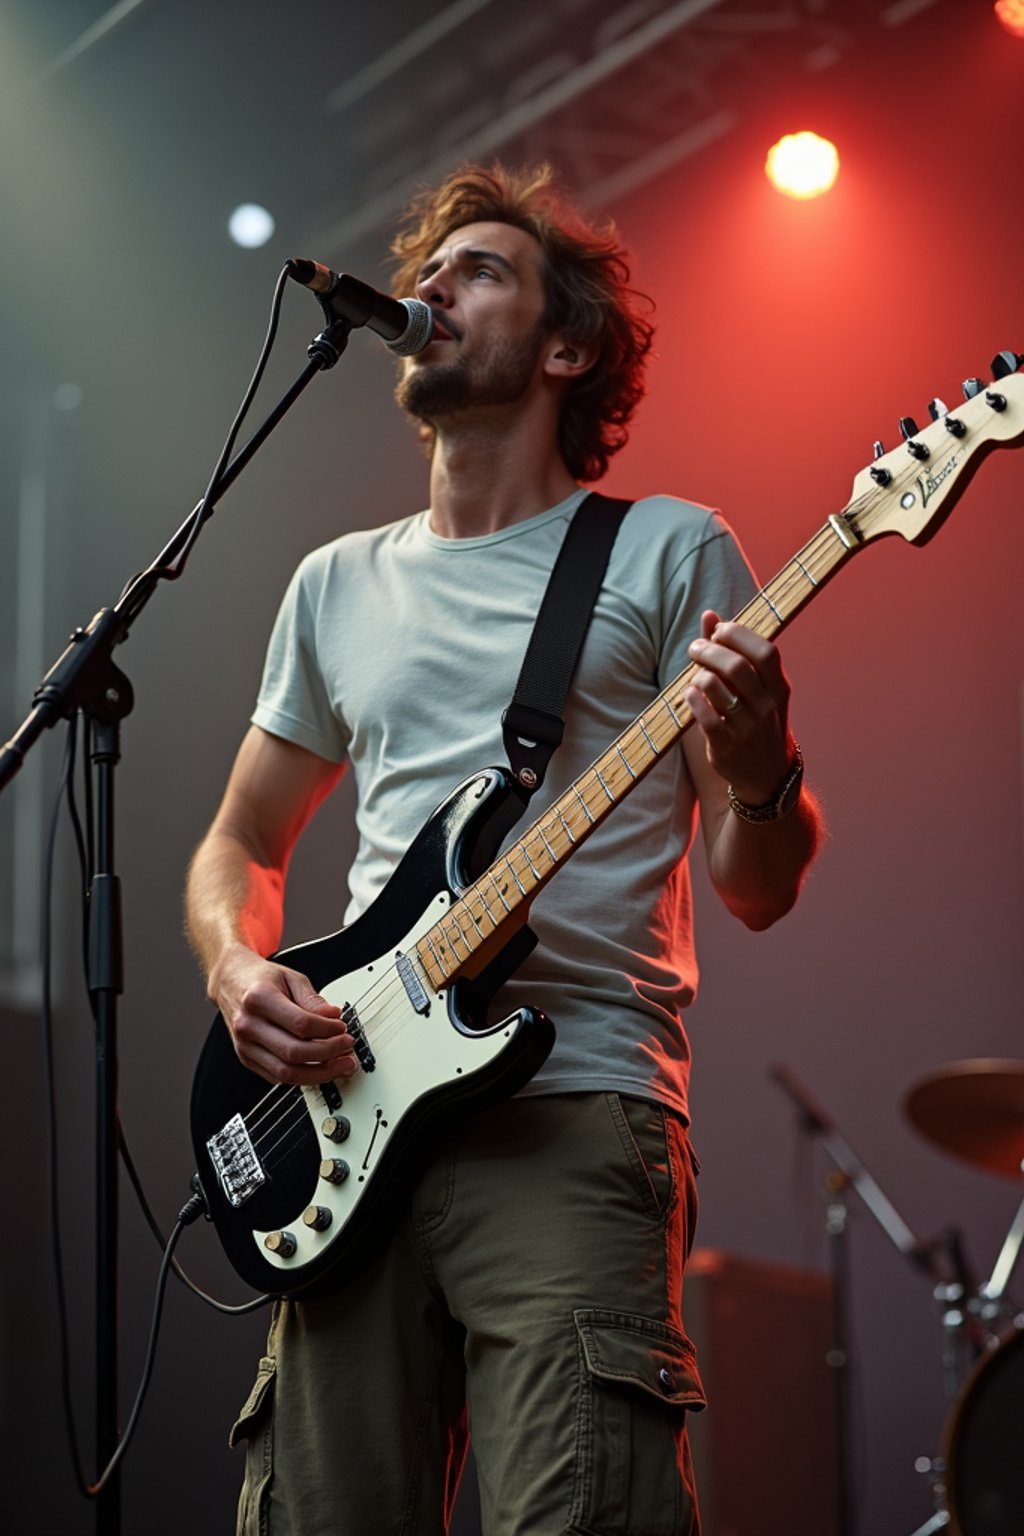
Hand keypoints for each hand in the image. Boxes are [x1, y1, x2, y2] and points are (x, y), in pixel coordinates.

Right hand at [208, 941, 356, 1085]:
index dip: (327, 1030)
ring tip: (339, 1065)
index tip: (342, 1028)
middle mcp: (248, 1025)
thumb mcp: (291, 977)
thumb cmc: (261, 979)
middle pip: (294, 1052)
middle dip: (328, 1054)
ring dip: (319, 1073)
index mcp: (259, 999)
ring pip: (286, 1073)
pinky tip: (318, 1068)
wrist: (231, 983)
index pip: (300, 1024)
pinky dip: (302, 1076)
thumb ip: (313, 999)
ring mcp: (245, 1045)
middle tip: (347, 1048)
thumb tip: (333, 1017)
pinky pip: (277, 1077)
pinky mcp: (246, 1059)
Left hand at [684, 610, 794, 803]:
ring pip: (717, 689)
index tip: (719, 631)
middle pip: (736, 666)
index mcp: (778, 688)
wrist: (767, 776)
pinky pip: (705, 717)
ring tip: (696, 676)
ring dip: (699, 675)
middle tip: (695, 649)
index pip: (765, 651)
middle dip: (709, 650)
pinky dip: (693, 700)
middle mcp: (766, 707)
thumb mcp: (758, 690)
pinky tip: (690, 695)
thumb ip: (734, 651)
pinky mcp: (726, 747)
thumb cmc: (758, 721)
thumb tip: (710, 615)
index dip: (739, 634)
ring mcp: (748, 728)